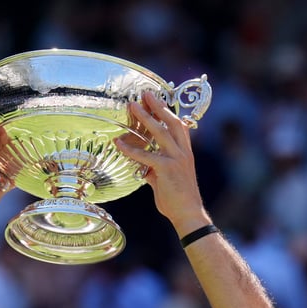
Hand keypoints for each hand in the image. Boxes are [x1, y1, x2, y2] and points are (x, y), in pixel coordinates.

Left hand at [115, 91, 208, 232]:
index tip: (157, 99)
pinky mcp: (167, 169)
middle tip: (146, 93)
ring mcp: (177, 160)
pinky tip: (118, 143)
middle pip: (171, 123)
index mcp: (185, 153)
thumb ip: (155, 169)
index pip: (178, 126)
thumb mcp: (166, 180)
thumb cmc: (177, 199)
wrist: (188, 214)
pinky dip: (131, 149)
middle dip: (158, 106)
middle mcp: (183, 153)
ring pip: (160, 133)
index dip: (168, 111)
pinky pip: (146, 155)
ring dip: (145, 118)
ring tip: (132, 106)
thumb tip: (144, 167)